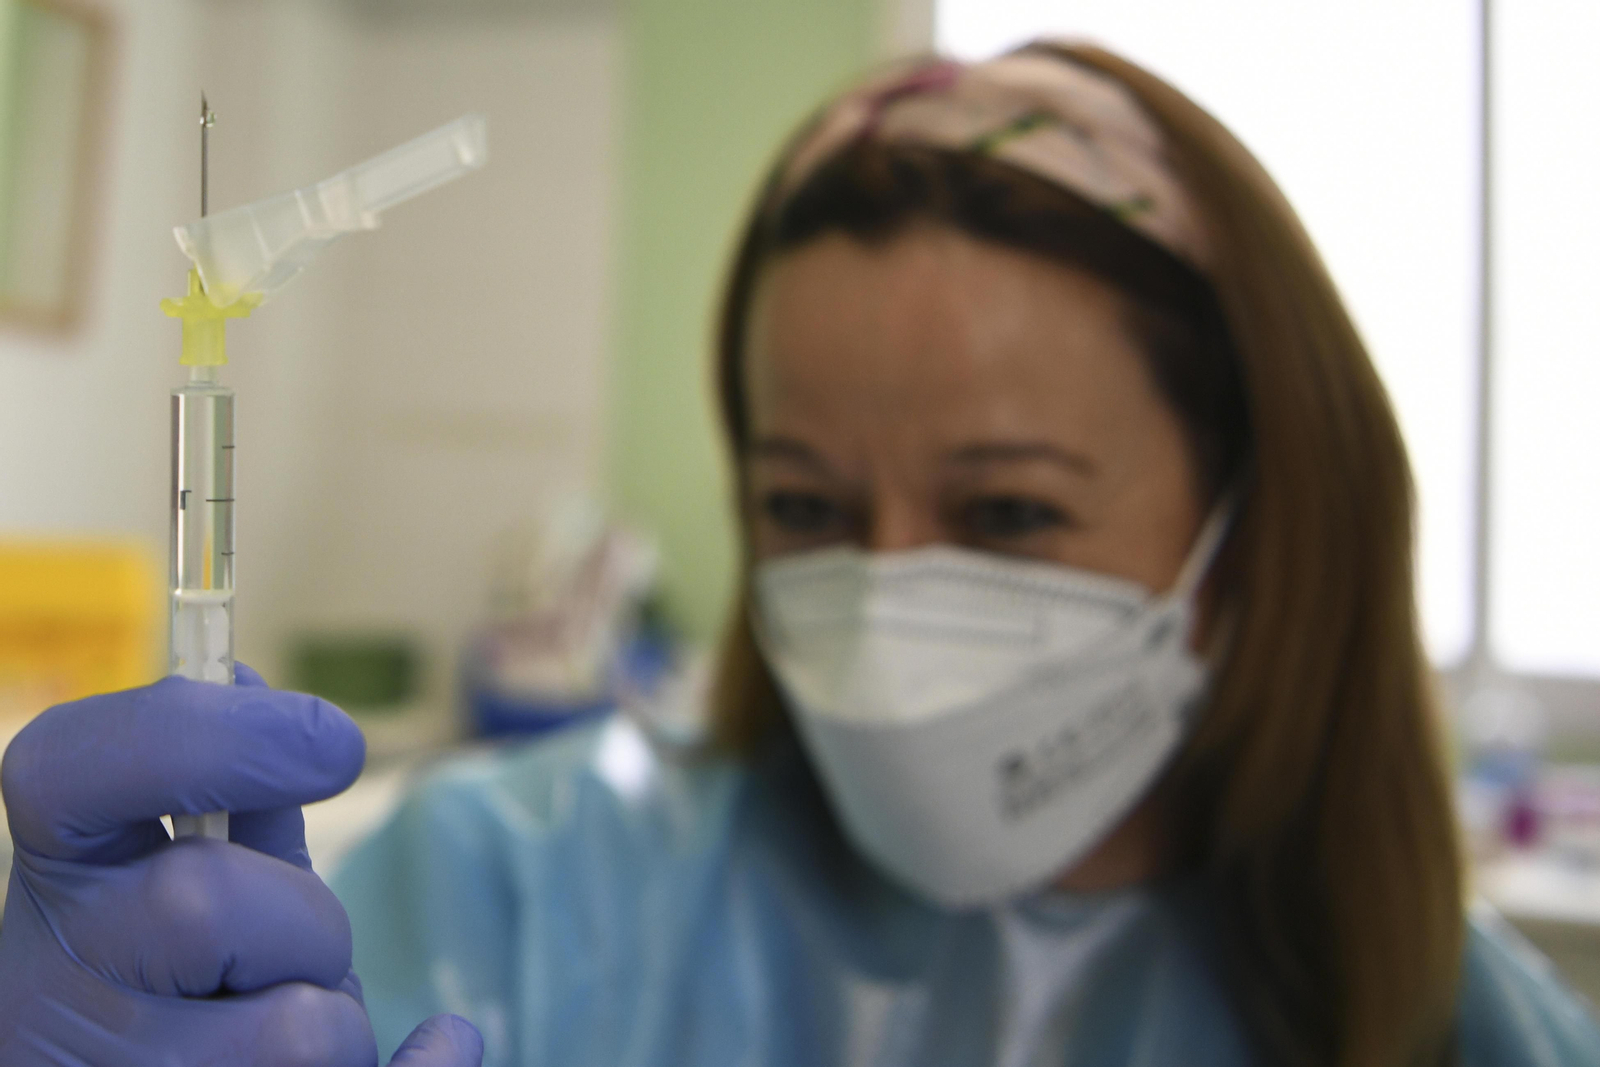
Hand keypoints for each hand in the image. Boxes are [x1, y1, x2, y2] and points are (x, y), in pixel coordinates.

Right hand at [0, 665, 481, 1066]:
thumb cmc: (183, 984)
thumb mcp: (193, 879)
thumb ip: (228, 792)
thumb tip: (241, 678)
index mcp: (58, 880)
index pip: (68, 770)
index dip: (209, 738)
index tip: (335, 744)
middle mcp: (49, 989)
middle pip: (205, 906)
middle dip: (304, 921)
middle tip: (292, 954)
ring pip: (294, 1034)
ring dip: (334, 1018)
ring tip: (284, 1028)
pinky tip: (420, 1052)